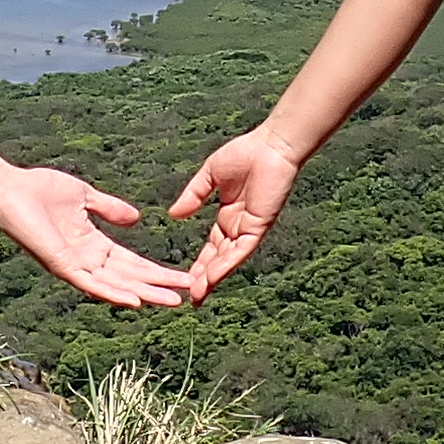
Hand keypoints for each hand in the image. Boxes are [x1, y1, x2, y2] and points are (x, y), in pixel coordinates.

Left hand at [0, 163, 190, 307]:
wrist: (8, 188)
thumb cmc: (38, 190)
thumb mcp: (84, 196)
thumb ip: (109, 208)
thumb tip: (137, 218)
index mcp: (92, 244)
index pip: (131, 262)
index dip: (156, 270)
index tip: (182, 276)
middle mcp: (85, 260)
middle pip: (129, 277)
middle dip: (159, 286)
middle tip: (188, 293)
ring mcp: (73, 265)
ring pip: (115, 285)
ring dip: (144, 294)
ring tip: (171, 301)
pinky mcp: (60, 265)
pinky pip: (89, 284)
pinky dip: (112, 293)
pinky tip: (134, 301)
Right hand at [168, 127, 303, 300]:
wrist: (270, 145)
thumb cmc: (245, 154)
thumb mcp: (209, 176)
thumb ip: (193, 196)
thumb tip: (173, 215)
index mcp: (228, 216)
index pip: (212, 247)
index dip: (200, 264)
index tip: (185, 280)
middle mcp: (239, 227)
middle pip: (219, 259)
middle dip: (204, 278)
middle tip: (189, 297)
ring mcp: (249, 228)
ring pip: (229, 260)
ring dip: (213, 277)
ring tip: (197, 294)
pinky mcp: (259, 226)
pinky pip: (241, 250)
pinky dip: (227, 264)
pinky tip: (213, 277)